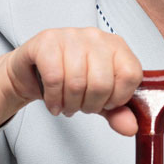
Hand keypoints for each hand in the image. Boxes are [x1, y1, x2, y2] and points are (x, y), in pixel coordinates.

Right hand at [0, 27, 142, 135]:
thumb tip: (131, 127)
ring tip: (66, 105)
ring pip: (77, 82)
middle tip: (81, 106)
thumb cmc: (69, 78)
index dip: (118, 98)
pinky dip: (53, 98)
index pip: (131, 74)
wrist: (32, 71)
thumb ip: (118, 112)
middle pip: (102, 83)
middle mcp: (96, 37)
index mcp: (116, 46)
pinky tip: (53, 102)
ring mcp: (71, 36)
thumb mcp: (98, 98)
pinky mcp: (48, 41)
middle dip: (90, 105)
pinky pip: (54, 77)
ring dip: (70, 104)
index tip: (106, 102)